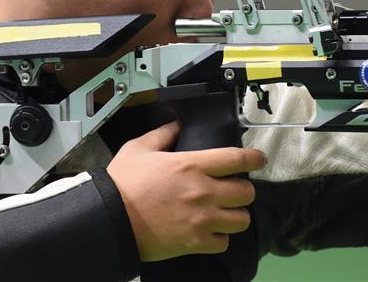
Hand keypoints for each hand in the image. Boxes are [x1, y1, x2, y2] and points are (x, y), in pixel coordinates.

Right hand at [106, 120, 264, 261]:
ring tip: (225, 213)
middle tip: (234, 190)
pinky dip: (220, 238)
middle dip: (243, 190)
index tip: (258, 159)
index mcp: (191, 165)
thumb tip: (176, 125)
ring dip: (235, 215)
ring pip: (241, 220)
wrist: (109, 219)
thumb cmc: (122, 184)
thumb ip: (162, 134)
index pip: (237, 159)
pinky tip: (209, 231)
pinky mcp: (195, 242)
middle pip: (246, 192)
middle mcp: (203, 192)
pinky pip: (223, 242)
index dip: (254, 158)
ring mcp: (201, 219)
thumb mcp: (138, 149)